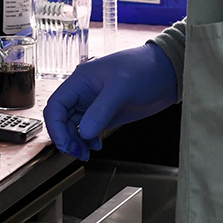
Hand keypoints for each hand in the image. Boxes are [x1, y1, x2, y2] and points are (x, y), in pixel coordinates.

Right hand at [43, 43, 177, 159]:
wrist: (166, 73)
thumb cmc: (144, 68)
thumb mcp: (122, 87)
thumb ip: (101, 110)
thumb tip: (85, 133)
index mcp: (80, 80)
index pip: (56, 105)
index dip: (55, 126)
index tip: (65, 144)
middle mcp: (83, 92)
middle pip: (61, 118)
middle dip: (65, 137)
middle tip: (78, 152)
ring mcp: (94, 104)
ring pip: (72, 126)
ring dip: (75, 142)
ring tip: (86, 153)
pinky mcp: (106, 114)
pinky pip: (87, 130)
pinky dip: (87, 141)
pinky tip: (96, 146)